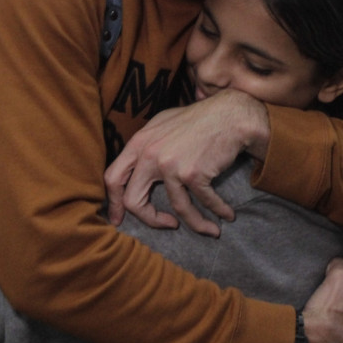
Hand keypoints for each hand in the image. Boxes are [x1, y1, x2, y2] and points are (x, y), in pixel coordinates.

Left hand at [103, 89, 267, 236]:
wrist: (229, 114)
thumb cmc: (198, 120)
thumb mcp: (162, 127)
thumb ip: (146, 148)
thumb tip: (135, 175)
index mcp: (138, 143)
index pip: (113, 178)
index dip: (114, 202)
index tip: (120, 219)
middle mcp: (149, 154)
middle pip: (133, 201)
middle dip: (149, 220)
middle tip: (167, 225)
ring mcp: (171, 165)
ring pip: (177, 209)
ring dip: (196, 224)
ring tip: (208, 228)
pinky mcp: (193, 173)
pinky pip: (204, 203)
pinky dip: (217, 212)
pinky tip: (226, 215)